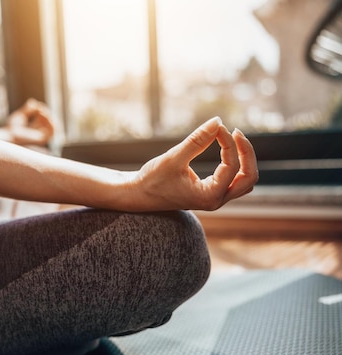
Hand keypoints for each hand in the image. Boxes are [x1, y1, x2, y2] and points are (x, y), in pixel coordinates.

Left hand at [6, 98, 54, 146]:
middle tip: (39, 107)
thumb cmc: (11, 129)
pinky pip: (52, 130)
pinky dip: (49, 121)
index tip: (36, 105)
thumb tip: (33, 102)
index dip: (42, 110)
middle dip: (46, 112)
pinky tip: (41, 114)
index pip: (44, 119)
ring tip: (41, 111)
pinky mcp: (43, 140)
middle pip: (49, 122)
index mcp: (33, 130)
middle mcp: (39, 135)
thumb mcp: (20, 115)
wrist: (9, 136)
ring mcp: (41, 138)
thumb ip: (27, 110)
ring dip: (49, 117)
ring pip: (53, 126)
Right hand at [131, 117, 257, 210]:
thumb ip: (197, 140)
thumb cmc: (152, 179)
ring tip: (234, 139)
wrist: (137, 195)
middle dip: (246, 153)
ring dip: (244, 160)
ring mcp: (214, 199)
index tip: (217, 127)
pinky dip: (236, 165)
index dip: (229, 143)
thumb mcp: (174, 157)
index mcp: (208, 196)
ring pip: (244, 181)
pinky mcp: (210, 194)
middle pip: (249, 177)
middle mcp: (215, 201)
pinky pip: (234, 180)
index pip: (232, 167)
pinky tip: (226, 149)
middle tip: (235, 132)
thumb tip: (218, 121)